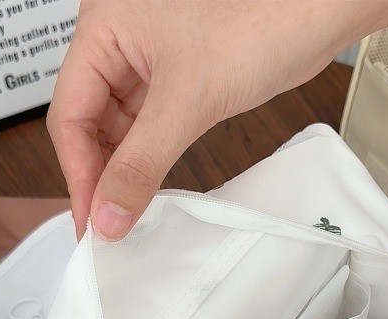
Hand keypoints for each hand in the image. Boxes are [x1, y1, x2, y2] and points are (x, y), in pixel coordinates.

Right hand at [47, 0, 387, 240]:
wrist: (318, 8)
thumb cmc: (260, 19)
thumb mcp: (188, 100)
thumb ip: (142, 163)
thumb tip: (108, 216)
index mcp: (103, 25)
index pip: (69, 110)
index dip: (79, 172)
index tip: (90, 221)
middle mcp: (120, 39)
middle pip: (91, 120)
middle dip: (99, 176)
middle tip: (107, 228)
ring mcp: (151, 58)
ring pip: (122, 126)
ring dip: (125, 171)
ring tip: (127, 218)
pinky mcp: (182, 76)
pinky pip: (152, 124)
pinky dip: (150, 158)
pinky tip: (150, 190)